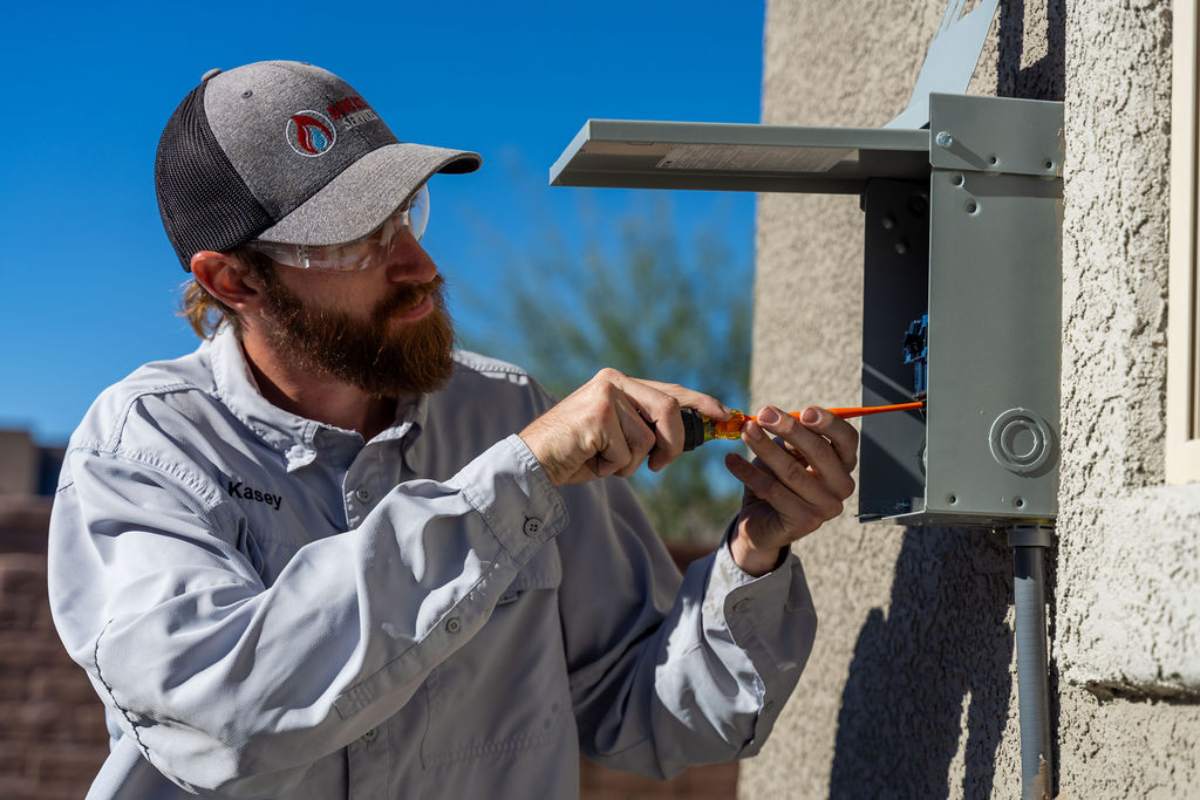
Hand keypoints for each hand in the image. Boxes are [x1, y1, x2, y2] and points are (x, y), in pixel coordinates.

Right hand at [519, 368, 730, 485]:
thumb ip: (644, 427)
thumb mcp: (616, 436)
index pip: (670, 391)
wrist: (532, 462)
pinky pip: (627, 453)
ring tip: (601, 459)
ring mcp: (605, 396)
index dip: (701, 403)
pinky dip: (612, 468)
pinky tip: (589, 460)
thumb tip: (686, 435)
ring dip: (629, 463)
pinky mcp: (598, 416)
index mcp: (618, 382)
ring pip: (648, 440)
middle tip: (657, 466)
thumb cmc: (575, 453)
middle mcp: (613, 382)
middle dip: (672, 444)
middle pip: (669, 410)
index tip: (725, 415)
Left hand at [723, 405, 858, 575]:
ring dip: (764, 447)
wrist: (762, 521)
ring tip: (745, 431)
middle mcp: (842, 486)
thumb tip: (773, 415)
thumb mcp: (787, 452)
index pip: (846, 439)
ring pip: (792, 471)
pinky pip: (772, 490)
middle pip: (820, 452)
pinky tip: (731, 459)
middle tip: (763, 414)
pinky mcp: (804, 522)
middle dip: (789, 429)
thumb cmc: (778, 479)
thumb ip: (791, 436)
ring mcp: (825, 507)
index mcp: (843, 463)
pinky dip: (748, 473)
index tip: (805, 411)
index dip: (829, 424)